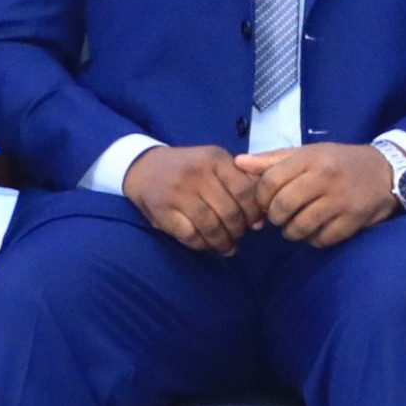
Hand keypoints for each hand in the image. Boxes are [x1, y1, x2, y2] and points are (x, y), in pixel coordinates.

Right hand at [124, 143, 262, 254]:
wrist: (143, 166)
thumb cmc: (188, 168)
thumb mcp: (214, 162)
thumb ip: (239, 181)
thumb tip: (262, 217)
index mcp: (215, 159)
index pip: (245, 191)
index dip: (254, 212)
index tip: (256, 224)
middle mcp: (197, 174)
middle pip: (230, 212)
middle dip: (239, 230)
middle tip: (239, 235)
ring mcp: (178, 192)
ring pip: (211, 226)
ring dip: (223, 242)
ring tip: (227, 246)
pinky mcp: (163, 211)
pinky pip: (190, 236)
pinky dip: (203, 245)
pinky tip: (207, 245)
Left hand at [237, 143, 402, 247]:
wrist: (386, 172)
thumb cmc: (339, 162)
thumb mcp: (308, 153)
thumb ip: (273, 160)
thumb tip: (238, 163)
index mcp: (311, 158)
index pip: (270, 181)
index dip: (261, 197)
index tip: (266, 202)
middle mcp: (325, 178)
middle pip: (282, 207)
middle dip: (275, 217)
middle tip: (280, 217)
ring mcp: (340, 201)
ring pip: (300, 227)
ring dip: (292, 232)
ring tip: (297, 225)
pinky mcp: (352, 221)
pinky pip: (321, 239)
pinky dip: (314, 239)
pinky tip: (317, 229)